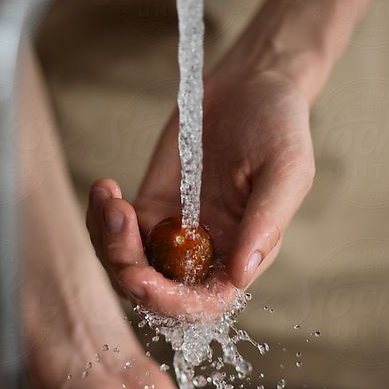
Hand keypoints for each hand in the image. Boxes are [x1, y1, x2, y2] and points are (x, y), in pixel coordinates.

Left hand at [86, 69, 314, 317]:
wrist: (251, 85)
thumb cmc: (279, 126)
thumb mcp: (287, 169)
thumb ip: (267, 223)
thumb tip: (241, 277)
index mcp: (242, 256)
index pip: (203, 303)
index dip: (170, 302)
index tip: (141, 278)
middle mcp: (205, 254)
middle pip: (156, 292)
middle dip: (127, 271)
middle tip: (117, 224)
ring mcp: (173, 233)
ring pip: (129, 266)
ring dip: (108, 242)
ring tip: (110, 196)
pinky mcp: (149, 208)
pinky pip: (115, 233)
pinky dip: (101, 218)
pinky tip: (106, 187)